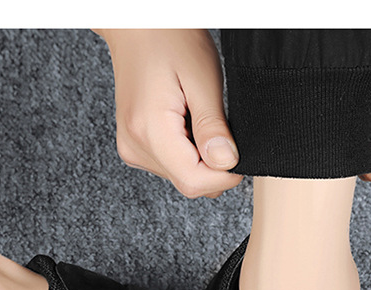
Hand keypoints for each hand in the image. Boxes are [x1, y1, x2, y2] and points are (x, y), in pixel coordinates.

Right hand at [95, 29, 242, 198]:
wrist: (137, 26)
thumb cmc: (169, 38)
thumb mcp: (202, 78)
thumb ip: (213, 126)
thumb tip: (227, 163)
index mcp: (149, 130)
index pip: (193, 181)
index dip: (223, 176)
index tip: (238, 154)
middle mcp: (135, 146)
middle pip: (188, 182)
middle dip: (213, 166)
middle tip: (220, 128)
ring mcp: (132, 148)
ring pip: (181, 176)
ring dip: (201, 158)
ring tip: (197, 117)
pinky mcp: (135, 147)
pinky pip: (171, 165)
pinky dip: (188, 152)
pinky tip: (187, 122)